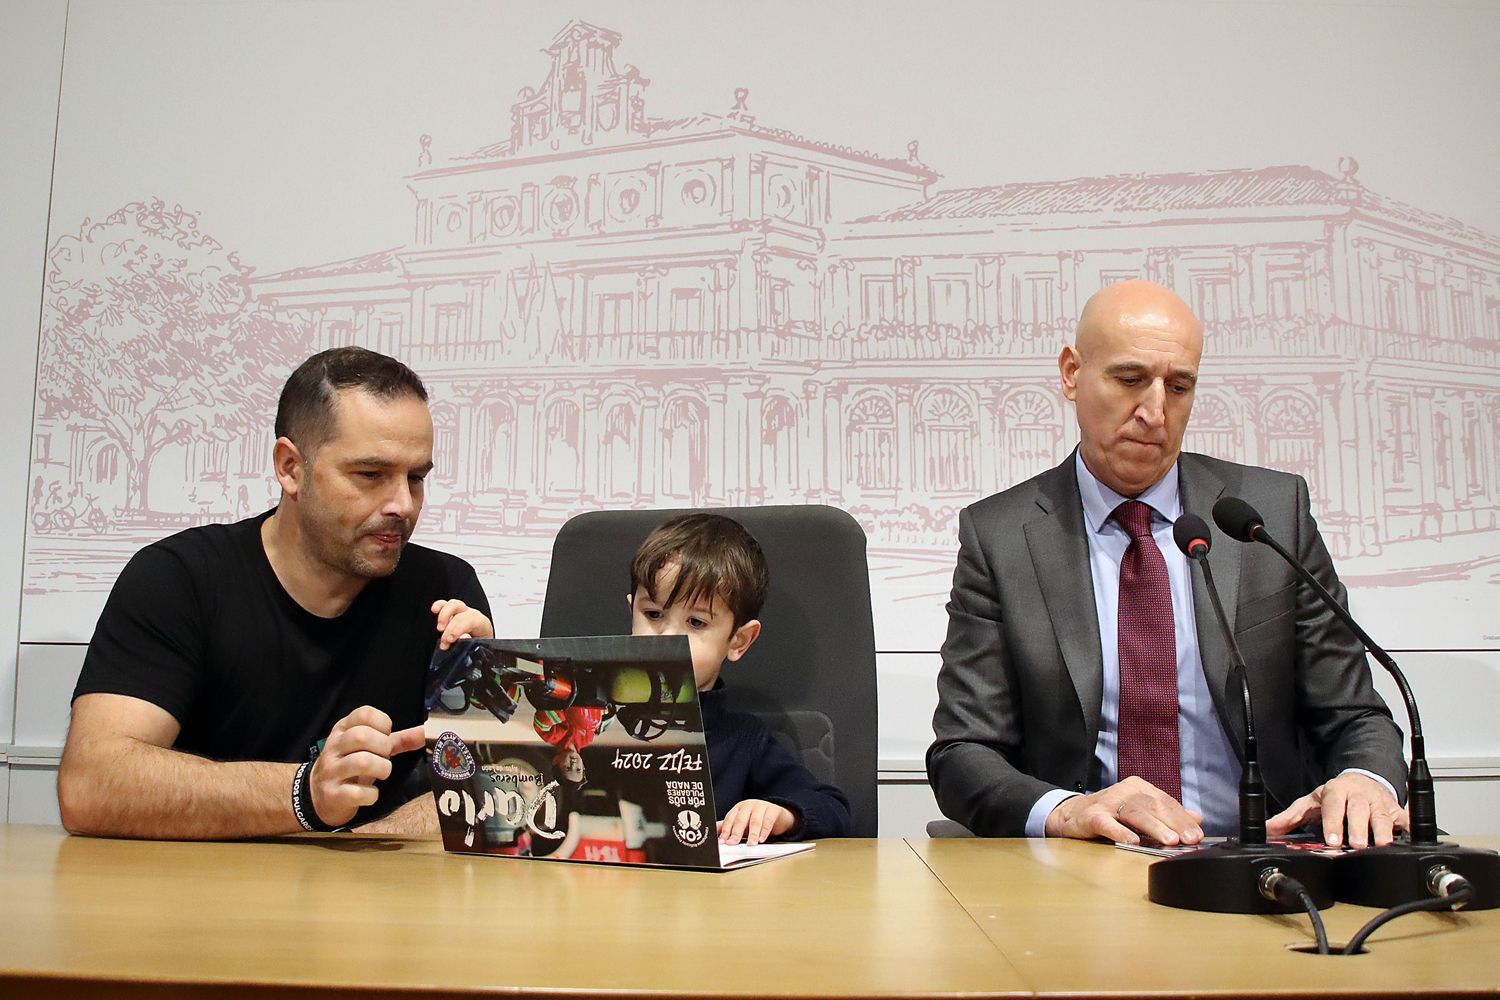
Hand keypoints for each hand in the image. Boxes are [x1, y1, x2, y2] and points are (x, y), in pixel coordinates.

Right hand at [309, 706, 425, 827]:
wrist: (318, 796)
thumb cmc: (350, 767)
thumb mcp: (370, 748)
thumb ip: (398, 740)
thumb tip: (425, 732)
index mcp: (343, 730)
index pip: (364, 713)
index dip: (383, 723)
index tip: (386, 736)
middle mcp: (334, 747)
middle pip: (362, 736)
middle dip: (383, 747)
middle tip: (385, 757)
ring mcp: (331, 771)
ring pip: (362, 762)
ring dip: (382, 769)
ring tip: (382, 773)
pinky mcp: (332, 795)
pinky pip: (357, 792)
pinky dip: (372, 794)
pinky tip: (371, 794)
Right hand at [431, 599, 493, 650]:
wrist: (477, 649)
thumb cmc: (478, 649)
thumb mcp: (478, 650)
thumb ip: (472, 644)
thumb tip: (464, 637)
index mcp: (482, 624)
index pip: (471, 620)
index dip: (459, 629)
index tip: (451, 639)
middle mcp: (473, 615)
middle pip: (462, 614)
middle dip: (450, 628)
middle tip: (445, 641)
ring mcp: (462, 613)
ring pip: (454, 605)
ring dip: (444, 616)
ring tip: (440, 629)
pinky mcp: (452, 613)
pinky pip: (445, 604)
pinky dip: (439, 606)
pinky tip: (434, 610)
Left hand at [717, 799, 796, 845]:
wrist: (778, 815)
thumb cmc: (757, 819)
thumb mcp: (742, 823)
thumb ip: (729, 828)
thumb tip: (714, 834)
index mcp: (738, 808)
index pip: (730, 819)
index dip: (725, 831)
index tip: (722, 842)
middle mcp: (748, 805)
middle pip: (740, 820)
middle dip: (736, 833)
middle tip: (733, 844)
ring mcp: (761, 806)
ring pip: (755, 821)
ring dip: (752, 834)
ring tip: (750, 844)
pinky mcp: (773, 810)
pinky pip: (768, 821)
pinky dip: (764, 831)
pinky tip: (762, 839)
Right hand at [1044, 775, 1203, 845]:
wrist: (1071, 814)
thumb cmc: (1109, 814)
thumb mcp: (1140, 811)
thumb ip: (1167, 814)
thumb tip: (1197, 818)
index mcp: (1139, 788)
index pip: (1166, 802)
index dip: (1183, 819)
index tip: (1198, 835)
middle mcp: (1125, 792)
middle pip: (1153, 806)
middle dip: (1174, 824)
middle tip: (1190, 839)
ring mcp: (1108, 803)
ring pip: (1135, 813)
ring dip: (1154, 828)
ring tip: (1170, 841)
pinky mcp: (1092, 816)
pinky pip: (1107, 823)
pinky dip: (1120, 832)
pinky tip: (1132, 842)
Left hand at [1266, 772, 1405, 847]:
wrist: (1364, 779)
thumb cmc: (1336, 796)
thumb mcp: (1311, 802)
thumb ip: (1290, 817)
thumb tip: (1268, 830)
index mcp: (1337, 791)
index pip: (1333, 804)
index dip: (1333, 821)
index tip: (1332, 839)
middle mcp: (1360, 796)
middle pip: (1359, 811)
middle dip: (1358, 828)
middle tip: (1356, 845)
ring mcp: (1380, 804)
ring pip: (1383, 816)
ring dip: (1383, 831)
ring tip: (1381, 845)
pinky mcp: (1399, 812)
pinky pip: (1407, 821)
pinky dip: (1410, 830)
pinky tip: (1410, 841)